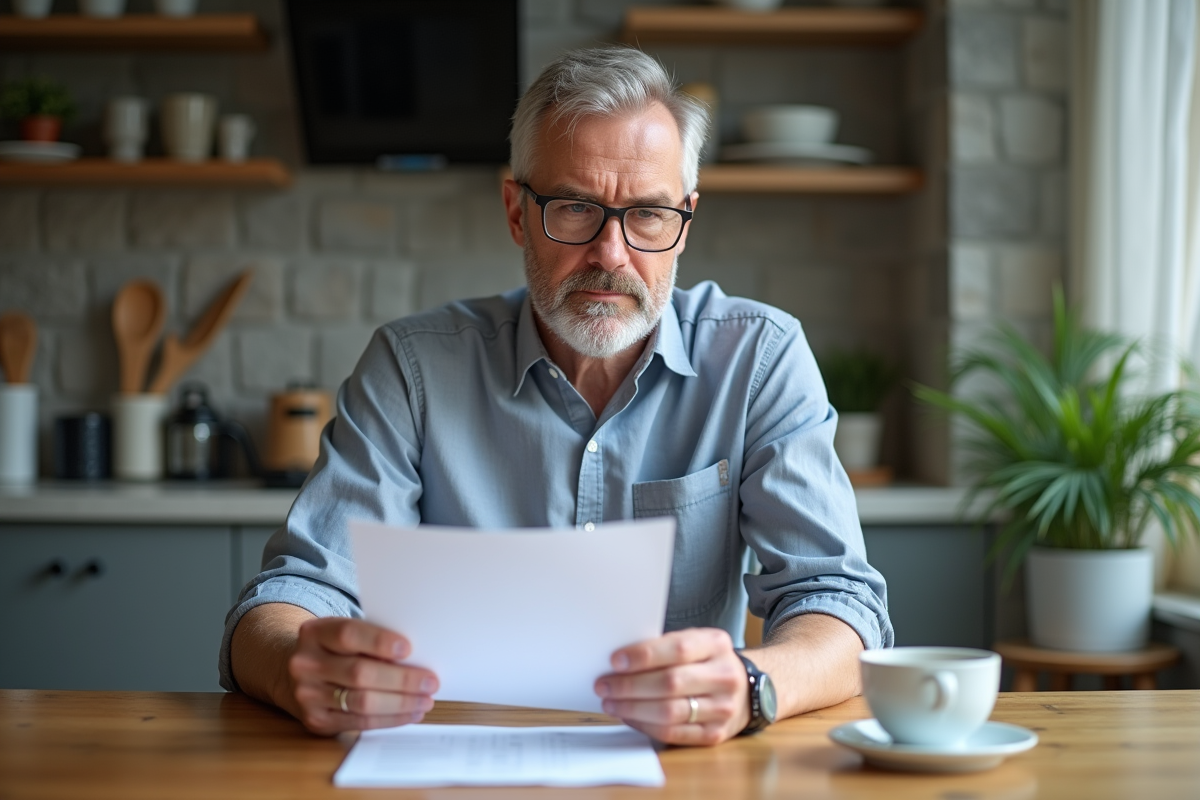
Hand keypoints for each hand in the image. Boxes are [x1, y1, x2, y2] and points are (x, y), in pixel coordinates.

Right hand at [286, 617, 438, 735]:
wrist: (294, 674)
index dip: (379, 641)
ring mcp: (308, 695)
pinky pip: (360, 722)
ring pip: (361, 702)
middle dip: (401, 680)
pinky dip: (390, 719)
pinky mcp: (316, 720)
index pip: (348, 634)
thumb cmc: (335, 651)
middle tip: (430, 682)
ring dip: (400, 703)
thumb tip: (417, 656)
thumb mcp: (343, 635)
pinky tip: (410, 713)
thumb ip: (370, 640)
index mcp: (314, 633)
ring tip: (425, 700)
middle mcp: (306, 664)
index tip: (409, 648)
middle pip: (359, 672)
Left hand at [594, 628, 748, 745]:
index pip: (678, 648)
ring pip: (670, 712)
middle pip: (670, 683)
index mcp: (717, 644)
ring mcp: (723, 708)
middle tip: (603, 685)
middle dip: (630, 686)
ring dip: (633, 709)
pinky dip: (646, 726)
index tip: (615, 661)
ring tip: (610, 703)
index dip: (644, 655)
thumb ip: (666, 647)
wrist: (746, 691)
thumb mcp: (696, 643)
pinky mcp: (716, 734)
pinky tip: (629, 717)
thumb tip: (619, 660)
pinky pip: (674, 734)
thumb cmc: (707, 662)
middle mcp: (724, 676)